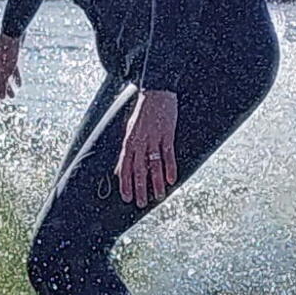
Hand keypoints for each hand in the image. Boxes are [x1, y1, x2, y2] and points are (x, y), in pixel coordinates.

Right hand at [0, 33, 21, 105]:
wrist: (14, 31)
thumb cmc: (7, 52)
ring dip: (7, 88)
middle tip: (2, 105)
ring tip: (13, 96)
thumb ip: (2, 85)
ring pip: (2, 79)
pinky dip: (15, 79)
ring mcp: (1, 62)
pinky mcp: (10, 58)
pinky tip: (19, 85)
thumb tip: (1, 98)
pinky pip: (11, 71)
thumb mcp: (5, 71)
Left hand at [118, 88, 177, 206]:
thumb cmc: (143, 111)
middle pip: (138, 170)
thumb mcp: (131, 128)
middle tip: (141, 203)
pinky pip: (168, 155)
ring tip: (158, 196)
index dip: (125, 183)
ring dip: (155, 183)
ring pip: (153, 165)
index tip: (126, 197)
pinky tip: (171, 180)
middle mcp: (139, 142)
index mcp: (129, 141)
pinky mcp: (167, 134)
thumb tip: (124, 164)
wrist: (156, 91)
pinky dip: (169, 168)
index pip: (124, 167)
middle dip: (139, 188)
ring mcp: (153, 139)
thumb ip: (129, 147)